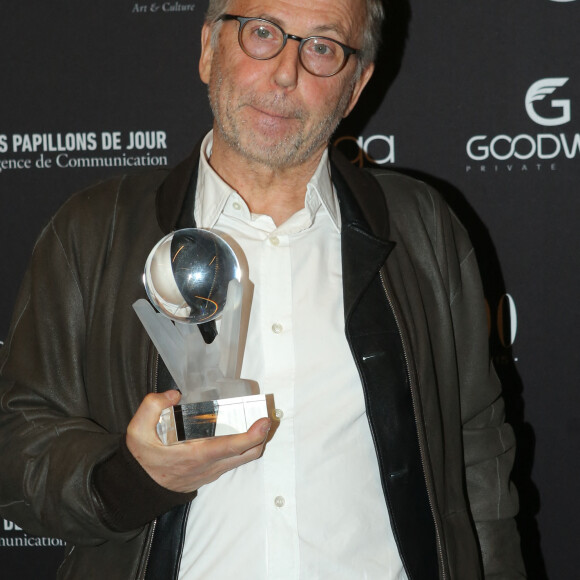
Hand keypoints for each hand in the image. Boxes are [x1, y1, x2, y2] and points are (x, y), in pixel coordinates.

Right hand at [126, 390, 270, 492]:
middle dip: (262, 436)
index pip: (231, 447)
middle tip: (265, 415)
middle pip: (248, 454)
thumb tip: (174, 395)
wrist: (140, 488)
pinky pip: (235, 460)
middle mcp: (210, 465)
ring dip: (256, 441)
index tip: (264, 421)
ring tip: (257, 419)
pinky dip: (244, 446)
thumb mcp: (137, 432)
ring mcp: (213, 471)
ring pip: (245, 458)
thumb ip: (152, 407)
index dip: (252, 435)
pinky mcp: (213, 472)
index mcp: (196, 455)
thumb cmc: (143, 460)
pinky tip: (239, 428)